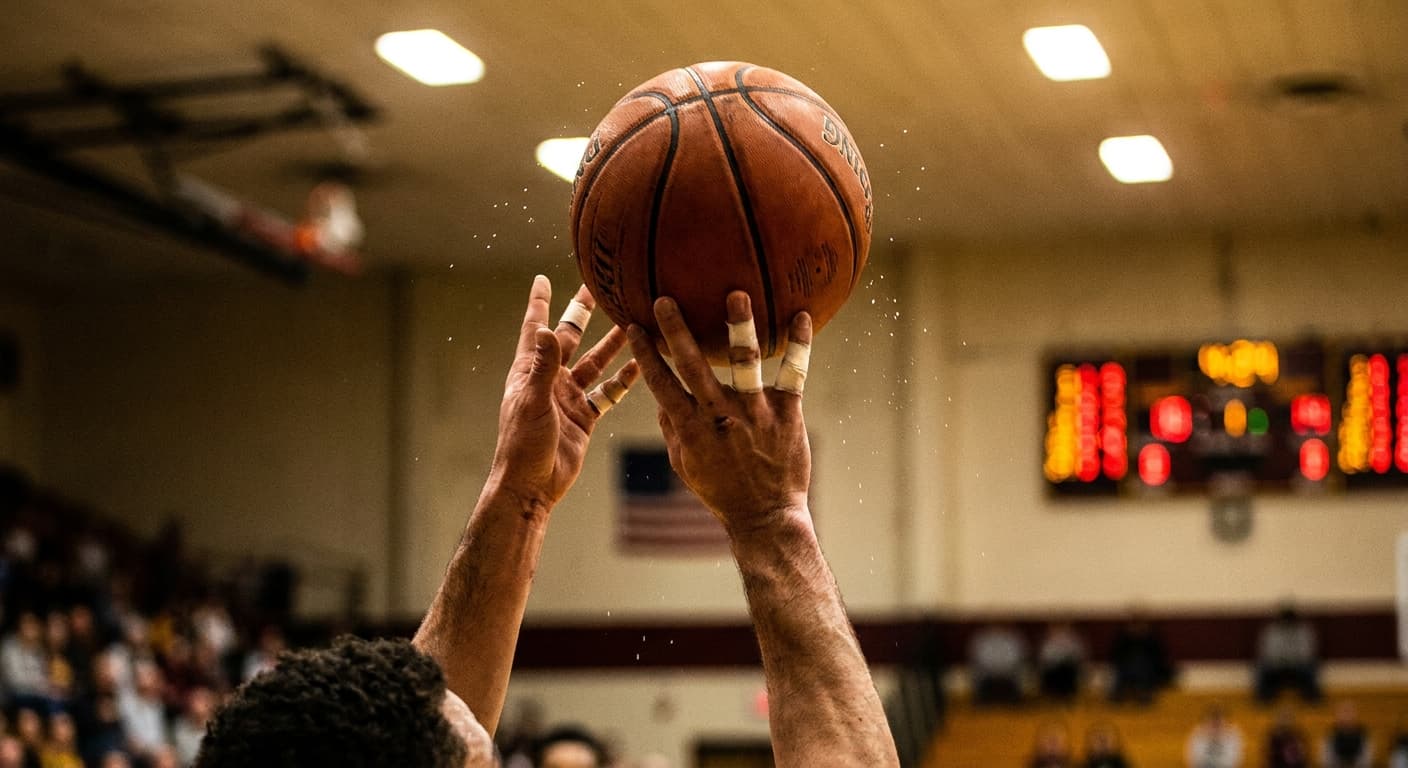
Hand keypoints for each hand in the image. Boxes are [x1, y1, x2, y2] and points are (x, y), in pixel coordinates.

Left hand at [489, 276, 638, 511]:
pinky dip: (623, 380)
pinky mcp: (584, 417)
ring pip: (595, 363)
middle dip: (583, 313)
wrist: (532, 485)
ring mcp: (568, 398)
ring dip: (612, 345)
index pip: (535, 329)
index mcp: (530, 371)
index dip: (539, 303)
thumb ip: (543, 368)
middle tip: (600, 288)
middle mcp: (550, 379)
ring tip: (631, 322)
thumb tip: (549, 329)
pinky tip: (640, 366)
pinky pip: (607, 393)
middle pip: (571, 338)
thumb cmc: (523, 446)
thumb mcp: (533, 402)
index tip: (542, 279)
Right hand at [628, 292, 812, 535]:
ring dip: (740, 328)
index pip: (660, 384)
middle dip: (677, 331)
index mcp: (690, 428)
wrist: (765, 516)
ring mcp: (755, 414)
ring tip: (738, 295)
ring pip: (746, 363)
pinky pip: (794, 374)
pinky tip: (803, 316)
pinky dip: (799, 345)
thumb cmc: (721, 489)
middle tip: (666, 299)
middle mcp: (719, 416)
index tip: (633, 324)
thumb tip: (661, 394)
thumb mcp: (684, 464)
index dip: (645, 354)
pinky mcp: (786, 414)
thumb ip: (671, 427)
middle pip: (693, 365)